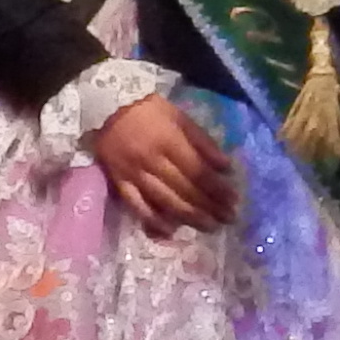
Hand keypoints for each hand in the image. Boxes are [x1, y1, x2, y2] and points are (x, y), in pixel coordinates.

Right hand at [89, 92, 242, 235]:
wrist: (105, 108)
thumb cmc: (149, 110)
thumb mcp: (180, 117)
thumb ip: (203, 143)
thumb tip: (226, 168)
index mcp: (169, 141)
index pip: (198, 172)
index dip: (218, 189)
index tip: (233, 201)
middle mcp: (153, 161)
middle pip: (185, 190)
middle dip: (209, 207)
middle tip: (228, 219)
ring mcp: (134, 174)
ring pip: (165, 201)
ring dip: (189, 217)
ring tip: (209, 227)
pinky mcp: (119, 182)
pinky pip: (137, 206)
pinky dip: (153, 220)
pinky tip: (170, 231)